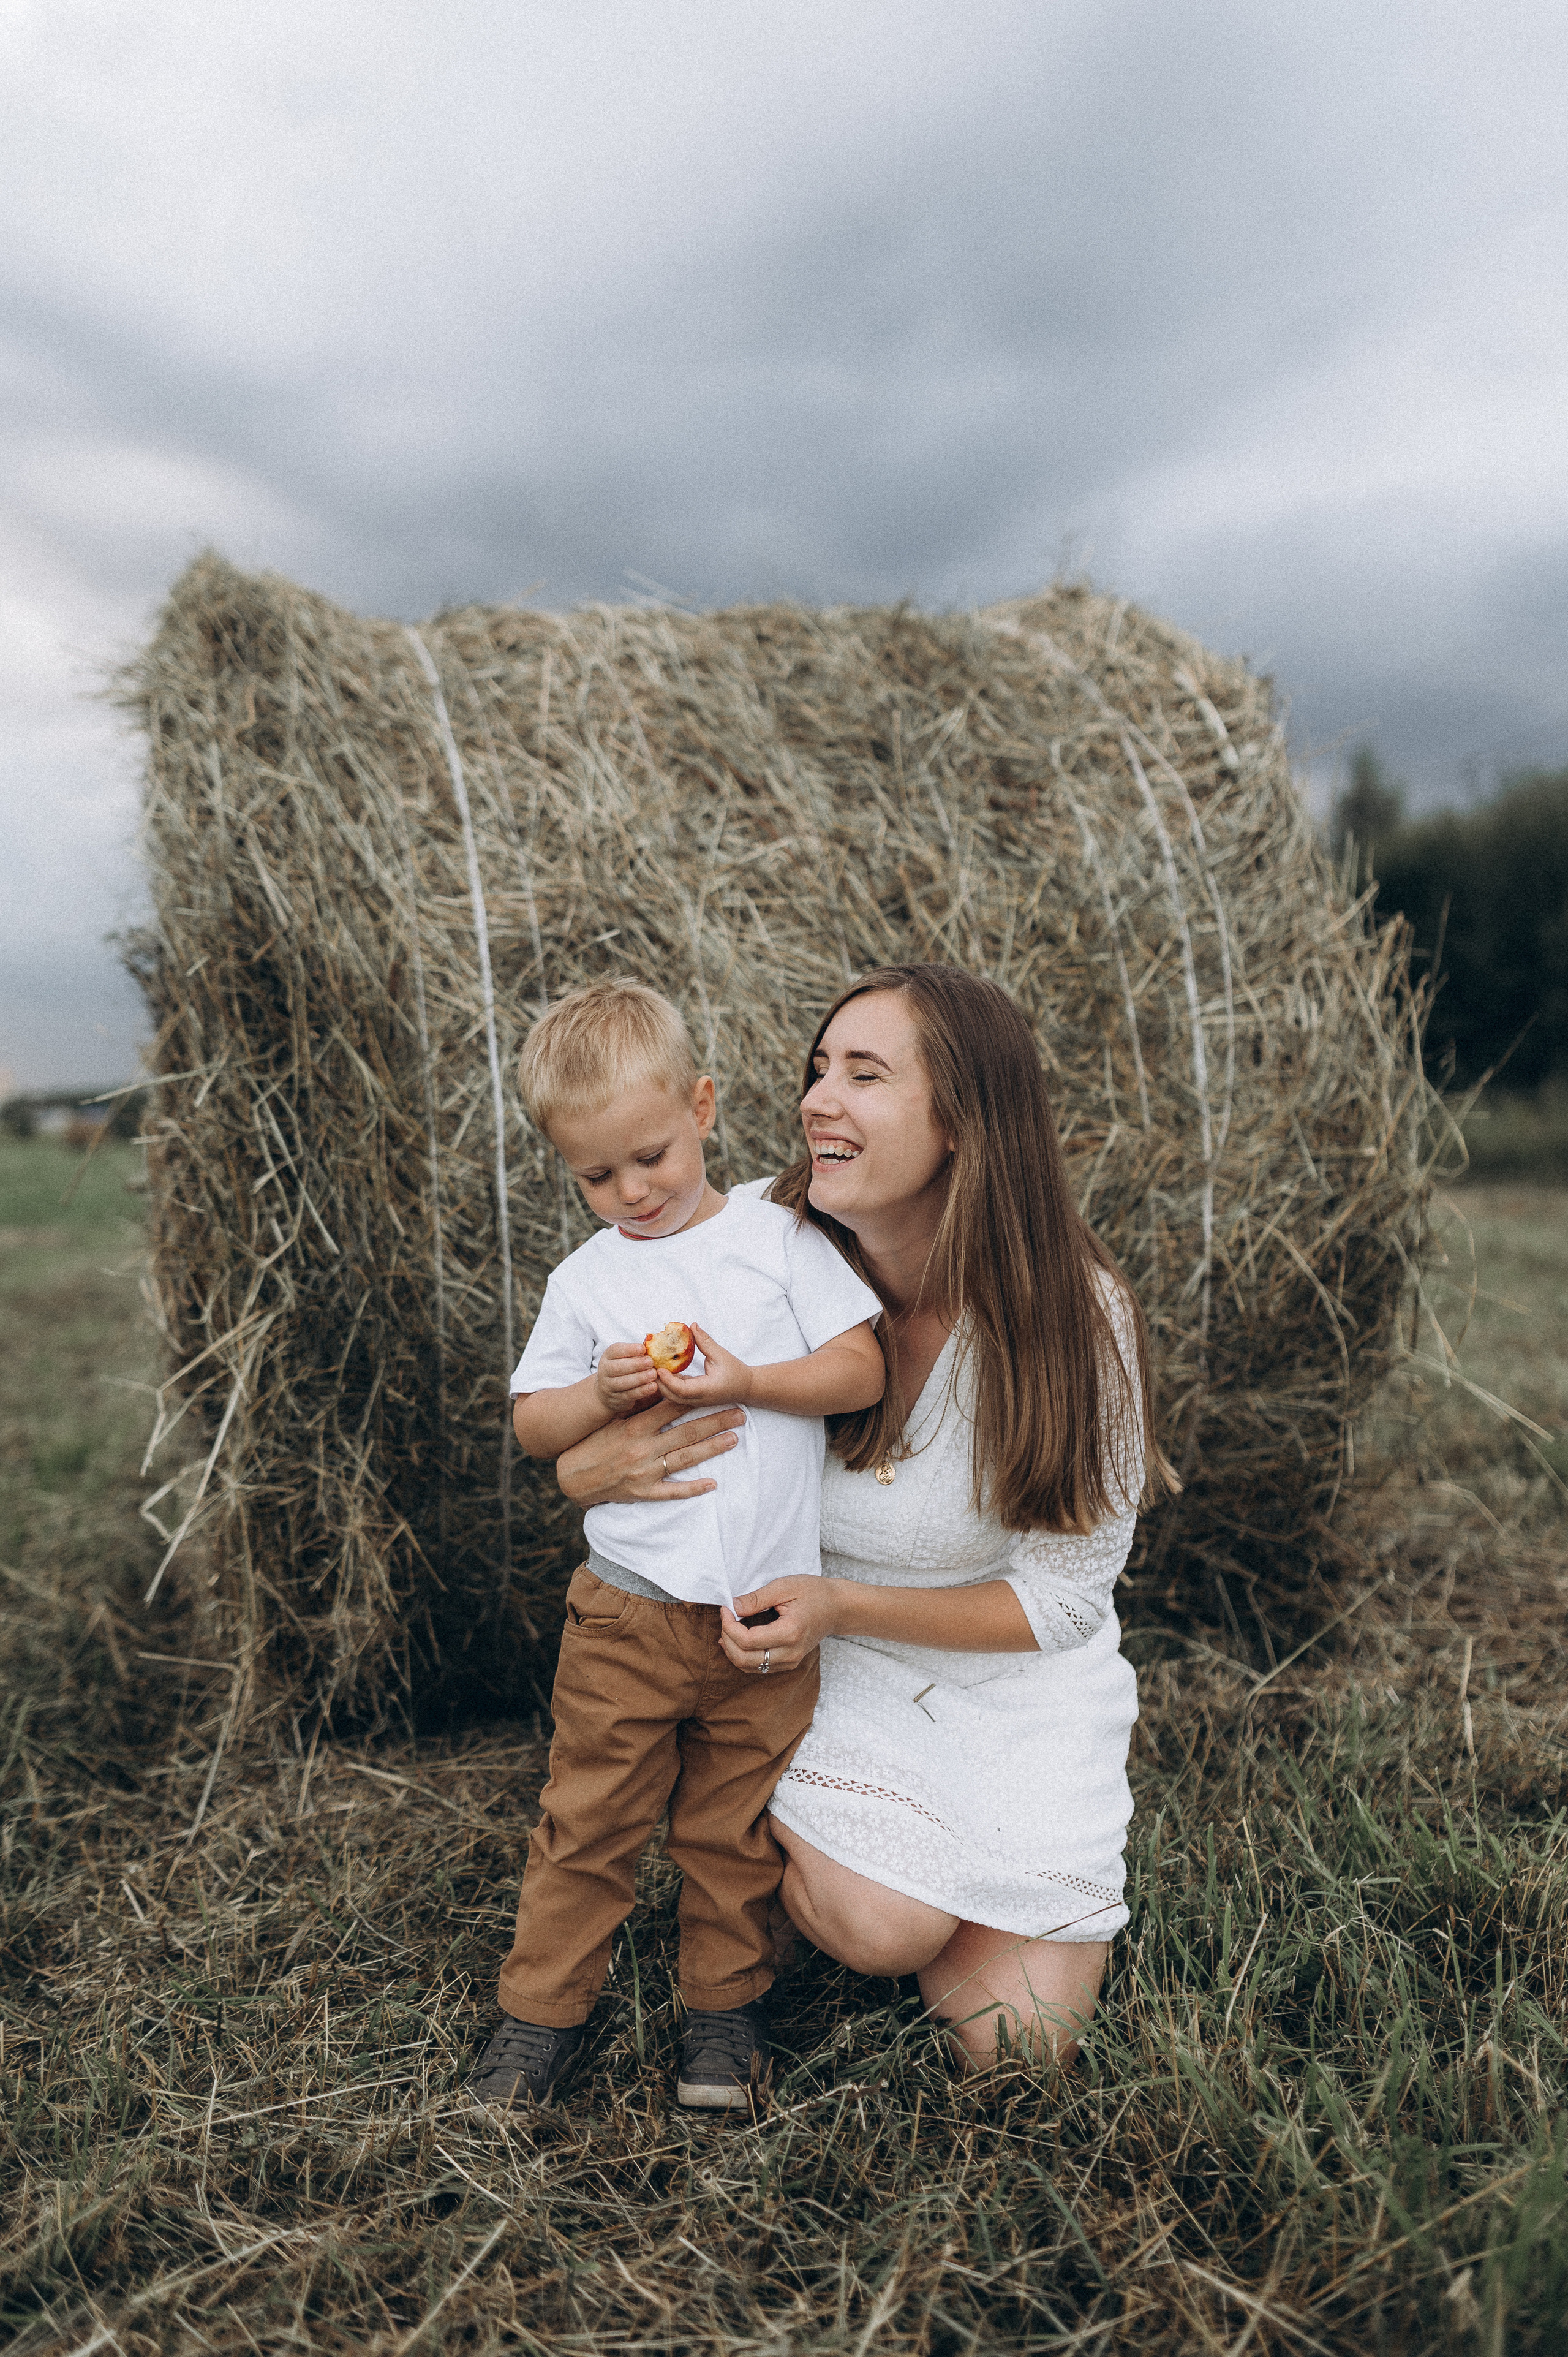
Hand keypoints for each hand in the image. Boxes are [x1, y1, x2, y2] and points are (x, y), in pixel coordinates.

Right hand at [555, 1391, 744, 1506]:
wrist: (574, 1476)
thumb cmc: (594, 1444)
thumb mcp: (613, 1421)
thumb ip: (638, 1407)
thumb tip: (662, 1388)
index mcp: (635, 1427)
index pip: (672, 1409)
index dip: (697, 1399)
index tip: (717, 1390)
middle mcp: (643, 1448)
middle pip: (687, 1432)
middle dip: (716, 1421)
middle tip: (740, 1413)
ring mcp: (645, 1472)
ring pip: (686, 1458)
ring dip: (712, 1448)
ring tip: (734, 1438)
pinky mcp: (643, 1493)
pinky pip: (672, 1491)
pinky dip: (693, 1488)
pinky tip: (713, 1483)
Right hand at [595, 1340, 659, 1418]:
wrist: (607, 1392)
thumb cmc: (622, 1369)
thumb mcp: (624, 1359)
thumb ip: (636, 1354)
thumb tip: (653, 1349)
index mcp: (608, 1356)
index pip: (615, 1350)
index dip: (629, 1349)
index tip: (643, 1349)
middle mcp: (605, 1371)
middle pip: (618, 1367)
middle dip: (636, 1364)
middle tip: (651, 1362)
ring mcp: (609, 1386)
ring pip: (623, 1383)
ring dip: (640, 1378)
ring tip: (653, 1374)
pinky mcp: (616, 1399)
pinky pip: (629, 1395)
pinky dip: (642, 1391)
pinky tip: (653, 1386)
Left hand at [655, 1323, 753, 1409]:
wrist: (746, 1388)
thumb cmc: (736, 1372)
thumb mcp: (721, 1354)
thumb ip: (705, 1341)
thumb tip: (691, 1325)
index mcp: (707, 1390)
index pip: (682, 1390)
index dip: (668, 1380)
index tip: (659, 1368)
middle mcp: (698, 1399)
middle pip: (671, 1396)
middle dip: (658, 1382)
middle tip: (649, 1365)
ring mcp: (695, 1401)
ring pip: (672, 1397)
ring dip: (661, 1384)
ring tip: (652, 1367)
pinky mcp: (693, 1399)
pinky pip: (676, 1394)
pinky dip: (667, 1383)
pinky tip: (661, 1370)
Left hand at [719, 1577, 842, 1674]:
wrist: (837, 1608)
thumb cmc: (814, 1593)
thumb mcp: (784, 1587)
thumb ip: (756, 1599)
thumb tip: (732, 1607)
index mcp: (790, 1633)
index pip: (747, 1640)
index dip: (728, 1626)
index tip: (725, 1609)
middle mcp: (790, 1653)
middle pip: (744, 1659)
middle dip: (727, 1638)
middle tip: (725, 1618)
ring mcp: (790, 1662)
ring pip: (748, 1667)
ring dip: (732, 1650)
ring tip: (728, 1629)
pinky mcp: (788, 1664)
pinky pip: (758, 1667)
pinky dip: (742, 1655)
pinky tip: (737, 1640)